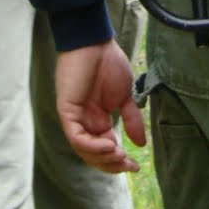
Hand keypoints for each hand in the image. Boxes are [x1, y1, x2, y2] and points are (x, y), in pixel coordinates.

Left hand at [55, 40, 146, 173]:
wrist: (95, 42)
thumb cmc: (108, 63)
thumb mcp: (125, 96)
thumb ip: (131, 119)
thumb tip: (141, 144)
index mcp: (97, 120)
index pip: (104, 148)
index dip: (118, 161)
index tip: (136, 166)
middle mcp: (84, 122)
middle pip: (93, 155)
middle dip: (110, 164)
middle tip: (128, 165)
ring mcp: (74, 117)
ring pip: (83, 150)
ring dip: (102, 157)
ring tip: (119, 155)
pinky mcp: (67, 111)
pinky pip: (76, 137)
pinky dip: (91, 146)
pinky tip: (110, 144)